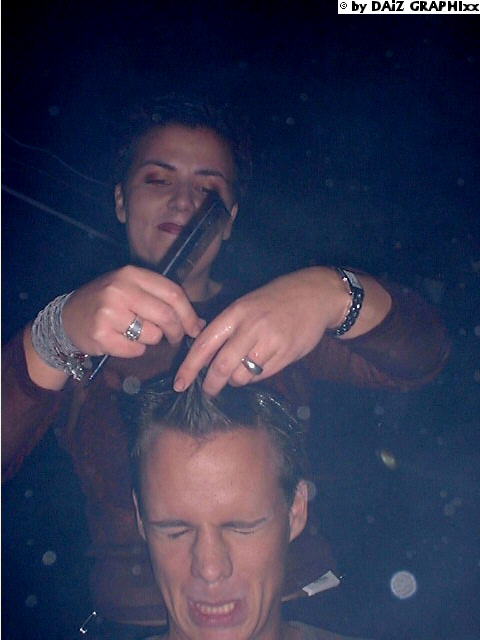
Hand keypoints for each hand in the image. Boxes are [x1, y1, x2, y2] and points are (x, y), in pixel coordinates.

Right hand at [62, 265, 204, 357]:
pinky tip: (121, 341)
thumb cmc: (108, 303)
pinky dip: (134, 351)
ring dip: (151, 341)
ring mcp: (109, 312)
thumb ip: (164, 301)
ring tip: (135, 333)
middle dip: (176, 332)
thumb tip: (198, 323)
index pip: (173, 293)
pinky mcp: (101, 334)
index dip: (189, 314)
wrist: (67, 317)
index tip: (195, 328)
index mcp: (132, 274)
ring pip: (153, 335)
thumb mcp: (133, 291)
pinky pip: (136, 350)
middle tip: (174, 338)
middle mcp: (120, 289)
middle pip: (166, 316)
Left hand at [174, 267, 349, 394]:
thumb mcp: (246, 304)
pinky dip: (254, 377)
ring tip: (237, 375)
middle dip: (211, 384)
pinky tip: (257, 368)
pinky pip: (262, 375)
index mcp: (236, 312)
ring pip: (242, 375)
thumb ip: (226, 325)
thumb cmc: (276, 300)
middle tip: (207, 391)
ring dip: (235, 381)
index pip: (204, 344)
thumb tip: (201, 352)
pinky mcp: (287, 354)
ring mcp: (270, 341)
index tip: (179, 383)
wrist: (316, 295)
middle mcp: (251, 327)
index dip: (189, 367)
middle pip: (221, 366)